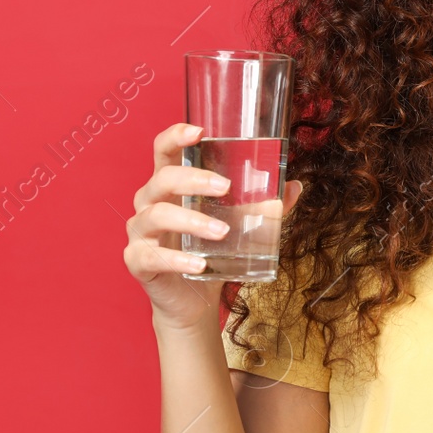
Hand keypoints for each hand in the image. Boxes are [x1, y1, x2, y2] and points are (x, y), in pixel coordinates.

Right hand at [123, 122, 304, 333]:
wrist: (194, 300)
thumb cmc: (210, 252)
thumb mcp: (238, 225)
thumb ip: (261, 206)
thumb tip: (294, 187)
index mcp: (169, 187)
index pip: (163, 152)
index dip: (174, 137)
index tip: (198, 132)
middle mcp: (150, 204)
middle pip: (162, 179)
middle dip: (193, 179)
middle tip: (224, 187)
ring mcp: (141, 233)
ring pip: (156, 215)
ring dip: (191, 220)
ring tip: (222, 232)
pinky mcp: (138, 262)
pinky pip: (151, 256)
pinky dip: (177, 259)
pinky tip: (200, 264)